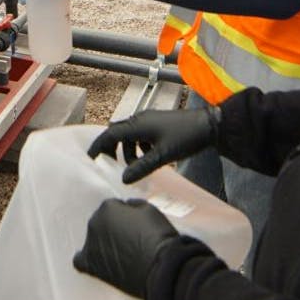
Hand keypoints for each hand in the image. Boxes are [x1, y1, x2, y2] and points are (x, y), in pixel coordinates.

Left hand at [73, 198, 179, 299]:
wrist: (159, 268)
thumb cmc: (157, 238)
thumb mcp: (150, 209)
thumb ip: (133, 204)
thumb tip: (127, 207)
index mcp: (108, 207)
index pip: (112, 207)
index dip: (125, 216)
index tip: (134, 224)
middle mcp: (95, 223)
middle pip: (102, 222)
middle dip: (114, 229)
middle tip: (130, 240)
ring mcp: (91, 244)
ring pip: (94, 240)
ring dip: (104, 243)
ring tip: (123, 254)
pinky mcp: (91, 265)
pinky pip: (81, 260)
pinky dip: (88, 259)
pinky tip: (99, 262)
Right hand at [88, 107, 219, 183]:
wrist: (209, 126)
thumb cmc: (186, 137)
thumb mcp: (162, 156)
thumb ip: (141, 168)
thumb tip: (123, 179)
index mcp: (137, 125)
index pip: (110, 134)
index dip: (98, 147)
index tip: (90, 159)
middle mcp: (140, 120)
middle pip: (117, 134)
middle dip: (112, 150)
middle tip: (113, 166)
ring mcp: (150, 121)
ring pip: (130, 136)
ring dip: (129, 152)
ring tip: (137, 167)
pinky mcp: (158, 125)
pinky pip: (141, 136)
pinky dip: (140, 148)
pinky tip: (150, 158)